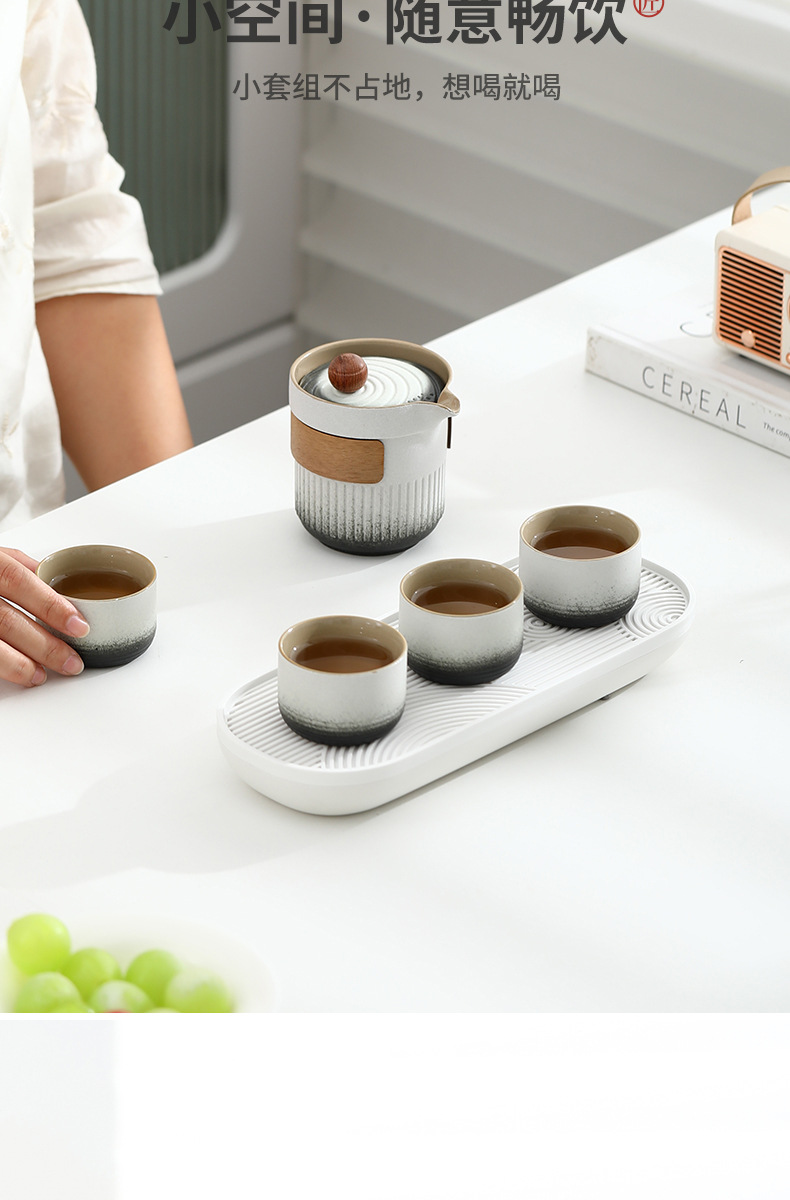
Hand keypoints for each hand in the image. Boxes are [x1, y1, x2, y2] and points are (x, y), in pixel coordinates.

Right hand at [0, 548, 89, 686]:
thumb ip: (19, 566)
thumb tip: (58, 587)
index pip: (19, 580)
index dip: (50, 605)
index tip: (79, 626)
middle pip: (7, 620)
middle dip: (44, 645)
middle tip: (70, 661)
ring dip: (21, 665)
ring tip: (42, 675)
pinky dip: (1, 668)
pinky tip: (17, 675)